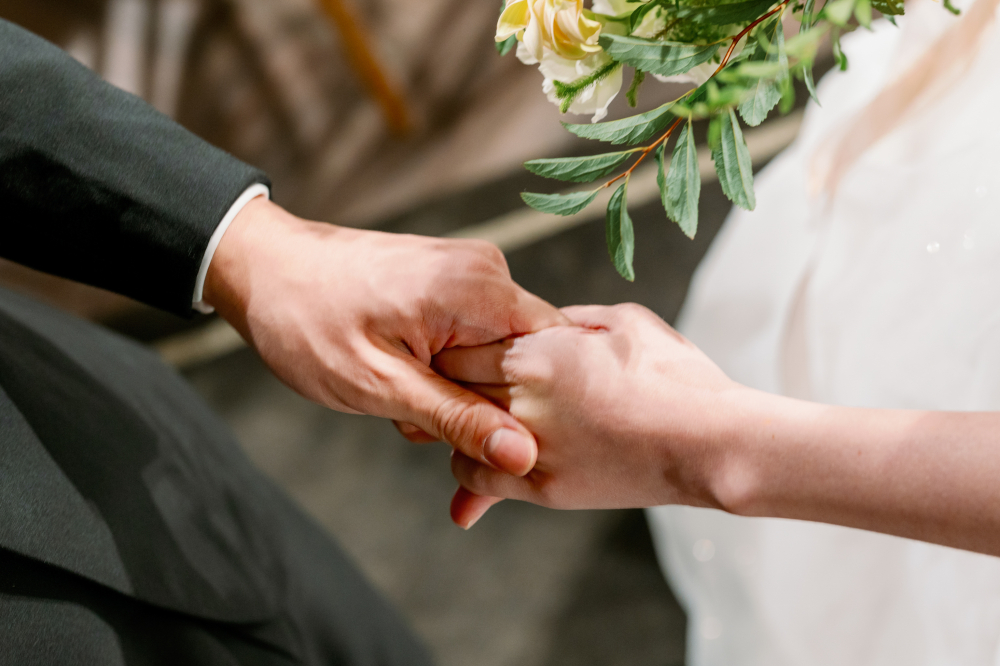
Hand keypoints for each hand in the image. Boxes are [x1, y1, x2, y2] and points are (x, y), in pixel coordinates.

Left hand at [203, 197, 568, 475]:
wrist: (263, 269)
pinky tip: (404, 380)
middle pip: (526, 360)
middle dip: (484, 407)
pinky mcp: (453, 281)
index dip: (534, 409)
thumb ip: (458, 418)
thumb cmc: (308, 322)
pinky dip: (445, 371)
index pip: (556, 354)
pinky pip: (474, 338)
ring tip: (400, 398)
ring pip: (497, 357)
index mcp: (480, 288)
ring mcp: (471, 272)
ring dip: (459, 393)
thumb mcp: (380, 385)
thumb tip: (523, 456)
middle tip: (419, 427)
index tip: (493, 444)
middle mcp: (487, 270)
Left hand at [434, 303, 748, 526]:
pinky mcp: (546, 488)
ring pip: (457, 433)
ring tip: (472, 417)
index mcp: (539, 352)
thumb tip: (544, 320)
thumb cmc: (675, 375)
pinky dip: (472, 467)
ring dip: (457, 423)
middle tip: (450, 381)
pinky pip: (481, 477)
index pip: (461, 344)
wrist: (711, 441)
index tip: (457, 347)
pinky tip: (487, 454)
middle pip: (452, 386)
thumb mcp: (625, 322)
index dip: (454, 345)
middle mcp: (524, 399)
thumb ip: (571, 319)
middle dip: (447, 382)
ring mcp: (531, 446)